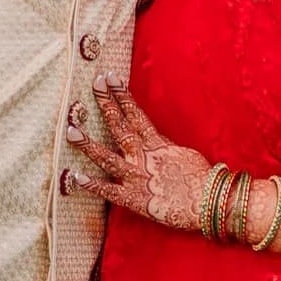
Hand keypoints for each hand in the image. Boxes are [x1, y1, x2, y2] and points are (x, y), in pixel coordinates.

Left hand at [65, 81, 213, 230]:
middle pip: (121, 127)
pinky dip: (94, 185)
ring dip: (88, 145)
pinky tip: (76, 177)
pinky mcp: (135, 200)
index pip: (136, 115)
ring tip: (70, 130)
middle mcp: (143, 157)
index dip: (122, 96)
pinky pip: (110, 192)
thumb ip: (164, 146)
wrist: (209, 202)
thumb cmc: (201, 179)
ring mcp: (137, 178)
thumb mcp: (183, 154)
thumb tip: (154, 137)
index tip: (110, 78)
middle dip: (106, 105)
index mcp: (157, 145)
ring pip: (108, 158)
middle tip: (94, 84)